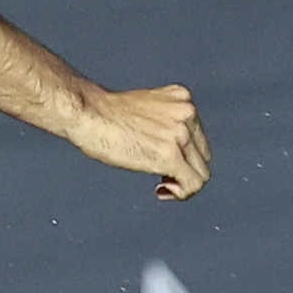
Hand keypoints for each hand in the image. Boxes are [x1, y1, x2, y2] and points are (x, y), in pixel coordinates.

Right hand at [73, 81, 210, 201]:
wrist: (88, 113)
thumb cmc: (104, 113)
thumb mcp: (146, 107)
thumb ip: (164, 121)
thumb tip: (172, 149)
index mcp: (183, 98)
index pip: (199, 137)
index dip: (185, 156)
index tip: (165, 164)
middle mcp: (187, 113)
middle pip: (203, 156)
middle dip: (185, 170)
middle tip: (162, 178)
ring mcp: (180, 134)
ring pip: (201, 174)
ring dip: (182, 184)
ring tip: (162, 185)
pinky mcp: (170, 155)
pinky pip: (192, 185)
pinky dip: (180, 194)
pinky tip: (161, 190)